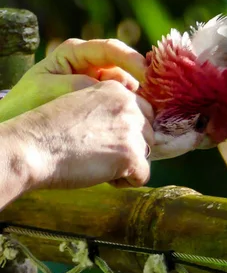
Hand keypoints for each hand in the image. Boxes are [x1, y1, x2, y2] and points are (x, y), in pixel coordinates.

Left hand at [0, 38, 145, 121]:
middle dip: (142, 80)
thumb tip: (114, 88)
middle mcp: (91, 64)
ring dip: (139, 99)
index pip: (111, 50)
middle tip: (156, 97)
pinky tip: (138, 121)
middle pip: (126, 67)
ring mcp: (99, 82)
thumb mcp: (48, 90)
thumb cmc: (27, 105)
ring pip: (128, 86)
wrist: (20, 132)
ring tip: (147, 114)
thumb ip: (80, 85)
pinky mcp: (104, 102)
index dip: (132, 60)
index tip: (147, 74)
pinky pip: (124, 102)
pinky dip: (132, 110)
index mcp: (76, 53)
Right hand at [5, 80, 153, 188]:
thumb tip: (131, 130)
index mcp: (118, 90)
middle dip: (130, 147)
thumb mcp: (83, 104)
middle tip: (102, 154)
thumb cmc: (49, 131)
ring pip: (147, 153)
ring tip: (100, 165)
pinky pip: (143, 175)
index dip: (129, 130)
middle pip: (149, 134)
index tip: (107, 139)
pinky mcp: (131, 155)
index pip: (144, 112)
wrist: (32, 147)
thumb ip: (110, 110)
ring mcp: (133, 130)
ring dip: (128, 164)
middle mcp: (130, 106)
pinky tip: (105, 177)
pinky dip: (127, 182)